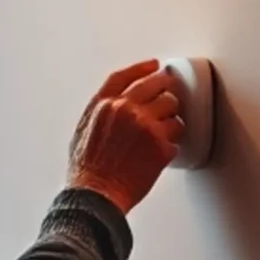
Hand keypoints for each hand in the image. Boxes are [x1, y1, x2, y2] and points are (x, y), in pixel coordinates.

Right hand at [67, 59, 184, 212]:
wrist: (96, 195)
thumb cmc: (86, 172)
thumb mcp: (82, 133)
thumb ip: (100, 114)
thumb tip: (114, 107)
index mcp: (103, 105)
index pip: (125, 77)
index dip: (142, 68)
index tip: (154, 65)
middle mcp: (125, 109)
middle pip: (156, 85)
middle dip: (166, 87)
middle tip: (171, 93)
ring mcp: (145, 126)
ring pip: (173, 109)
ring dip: (171, 118)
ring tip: (165, 130)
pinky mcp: (161, 145)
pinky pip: (177, 135)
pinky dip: (172, 142)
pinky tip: (162, 151)